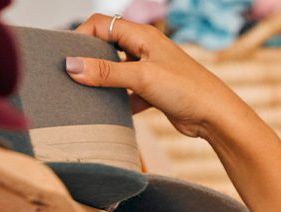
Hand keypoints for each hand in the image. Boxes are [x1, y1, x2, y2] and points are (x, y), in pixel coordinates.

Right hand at [67, 16, 244, 139]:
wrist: (215, 117)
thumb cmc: (187, 90)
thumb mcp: (142, 77)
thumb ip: (106, 72)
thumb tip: (71, 66)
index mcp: (143, 36)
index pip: (101, 24)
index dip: (81, 35)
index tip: (65, 55)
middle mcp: (145, 50)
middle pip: (106, 47)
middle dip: (89, 59)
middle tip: (69, 75)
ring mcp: (149, 71)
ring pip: (115, 72)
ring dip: (102, 83)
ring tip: (83, 95)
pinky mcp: (153, 93)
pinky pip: (126, 93)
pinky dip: (117, 102)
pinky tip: (108, 113)